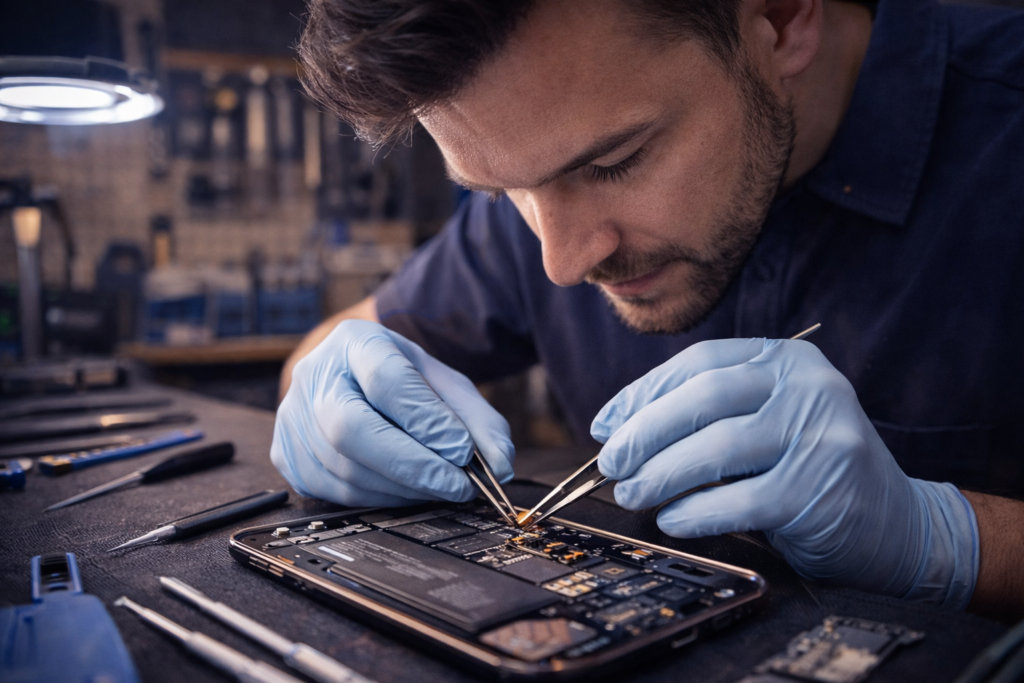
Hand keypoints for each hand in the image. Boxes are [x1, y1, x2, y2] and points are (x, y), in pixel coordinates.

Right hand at [272, 320, 514, 506]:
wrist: (354, 377)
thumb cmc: (403, 380)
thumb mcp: (446, 384)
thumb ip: (479, 420)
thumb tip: (499, 464)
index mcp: (354, 342)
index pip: (387, 381)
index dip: (427, 421)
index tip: (464, 452)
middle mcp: (313, 376)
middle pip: (350, 429)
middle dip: (411, 464)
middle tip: (458, 485)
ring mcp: (293, 418)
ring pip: (345, 467)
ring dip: (402, 487)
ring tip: (440, 486)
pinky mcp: (287, 456)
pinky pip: (335, 490)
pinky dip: (380, 497)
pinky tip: (408, 490)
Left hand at [593, 338, 977, 607]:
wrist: (898, 525)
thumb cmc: (809, 470)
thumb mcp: (766, 423)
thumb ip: (705, 415)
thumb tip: (615, 428)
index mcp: (787, 359)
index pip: (699, 362)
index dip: (643, 393)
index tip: (605, 424)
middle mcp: (807, 386)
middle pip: (702, 398)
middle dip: (643, 433)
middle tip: (611, 464)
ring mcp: (819, 434)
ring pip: (715, 448)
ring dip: (660, 474)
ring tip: (631, 494)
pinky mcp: (818, 488)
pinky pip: (737, 500)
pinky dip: (694, 512)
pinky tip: (672, 519)